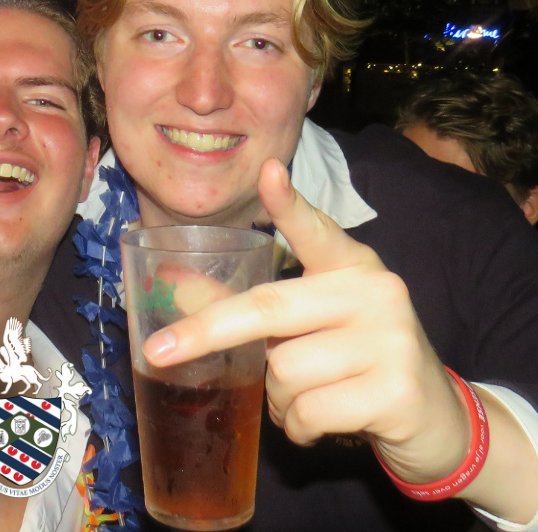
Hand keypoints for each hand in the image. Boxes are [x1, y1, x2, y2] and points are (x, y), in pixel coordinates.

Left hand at [142, 158, 469, 484]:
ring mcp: (390, 341)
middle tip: (158, 351)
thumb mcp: (314, 321)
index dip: (287, 203)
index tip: (267, 170)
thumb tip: (177, 290)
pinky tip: (320, 422)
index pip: (315, 229)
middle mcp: (374, 292)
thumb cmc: (357, 358)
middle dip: (205, 332)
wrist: (438, 419)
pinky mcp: (395, 392)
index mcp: (350, 264)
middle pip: (268, 309)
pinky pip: (308, 412)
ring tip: (303, 397)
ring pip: (283, 370)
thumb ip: (261, 306)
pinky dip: (297, 426)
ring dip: (276, 397)